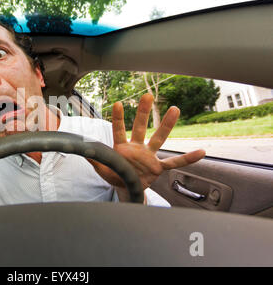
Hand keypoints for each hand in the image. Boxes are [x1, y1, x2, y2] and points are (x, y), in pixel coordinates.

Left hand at [88, 93, 205, 194]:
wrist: (127, 188)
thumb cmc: (115, 175)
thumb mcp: (103, 169)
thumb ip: (95, 160)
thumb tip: (83, 151)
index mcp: (121, 147)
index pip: (119, 130)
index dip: (118, 118)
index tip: (117, 104)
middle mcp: (137, 148)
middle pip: (141, 127)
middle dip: (144, 112)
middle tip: (147, 95)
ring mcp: (149, 156)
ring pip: (159, 138)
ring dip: (166, 125)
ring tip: (175, 109)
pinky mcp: (158, 167)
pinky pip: (174, 163)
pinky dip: (187, 159)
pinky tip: (201, 152)